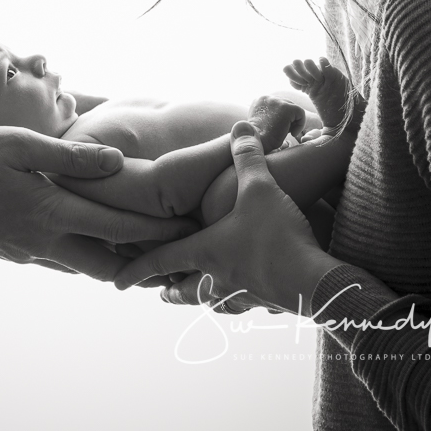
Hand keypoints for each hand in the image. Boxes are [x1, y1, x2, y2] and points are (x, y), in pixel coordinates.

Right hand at [0, 126, 199, 281]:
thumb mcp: (16, 145)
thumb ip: (69, 157)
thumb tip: (118, 163)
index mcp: (51, 211)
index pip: (119, 228)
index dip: (159, 231)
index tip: (192, 231)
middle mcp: (45, 241)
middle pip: (110, 266)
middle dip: (146, 261)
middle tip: (177, 252)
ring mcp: (28, 253)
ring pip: (86, 268)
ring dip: (117, 261)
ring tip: (147, 249)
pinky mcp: (14, 254)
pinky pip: (61, 262)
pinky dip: (87, 256)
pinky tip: (95, 241)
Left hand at [114, 121, 338, 312]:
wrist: (313, 281)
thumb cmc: (277, 234)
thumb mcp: (259, 186)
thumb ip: (247, 156)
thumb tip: (241, 126)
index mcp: (205, 251)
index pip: (160, 261)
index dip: (136, 269)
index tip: (116, 283)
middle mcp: (217, 277)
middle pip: (184, 288)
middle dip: (169, 289)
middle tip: (159, 291)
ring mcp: (242, 294)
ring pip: (211, 301)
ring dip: (199, 298)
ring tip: (197, 296)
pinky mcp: (266, 301)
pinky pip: (243, 305)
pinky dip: (236, 302)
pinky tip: (245, 297)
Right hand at [248, 94, 307, 149]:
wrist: (257, 143)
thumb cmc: (259, 139)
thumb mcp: (261, 123)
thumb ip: (269, 116)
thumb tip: (281, 118)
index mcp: (260, 100)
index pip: (278, 105)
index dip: (280, 118)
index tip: (276, 129)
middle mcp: (267, 97)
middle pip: (287, 105)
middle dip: (288, 119)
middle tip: (282, 131)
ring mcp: (276, 101)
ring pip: (294, 109)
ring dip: (292, 122)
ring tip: (285, 132)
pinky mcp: (286, 108)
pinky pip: (300, 113)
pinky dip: (300, 125)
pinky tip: (292, 134)